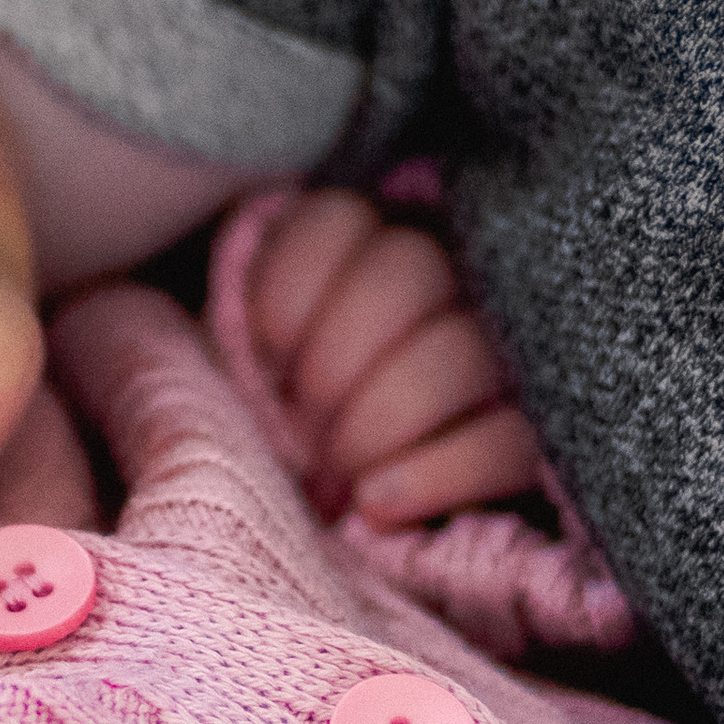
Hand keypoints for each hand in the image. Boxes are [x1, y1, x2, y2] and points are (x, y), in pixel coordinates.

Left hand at [247, 189, 544, 527]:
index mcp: (385, 240)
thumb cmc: (318, 425)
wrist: (381, 502)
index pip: (338, 219)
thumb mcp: (272, 370)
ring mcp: (516, 346)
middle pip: (405, 272)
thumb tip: (173, 337)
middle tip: (304, 426)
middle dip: (332, 363)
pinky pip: (510, 440)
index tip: (268, 354)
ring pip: (460, 351)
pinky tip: (378, 503)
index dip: (289, 292)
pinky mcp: (549, 428)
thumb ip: (243, 331)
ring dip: (379, 421)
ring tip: (343, 473)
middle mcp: (463, 272)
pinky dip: (434, 474)